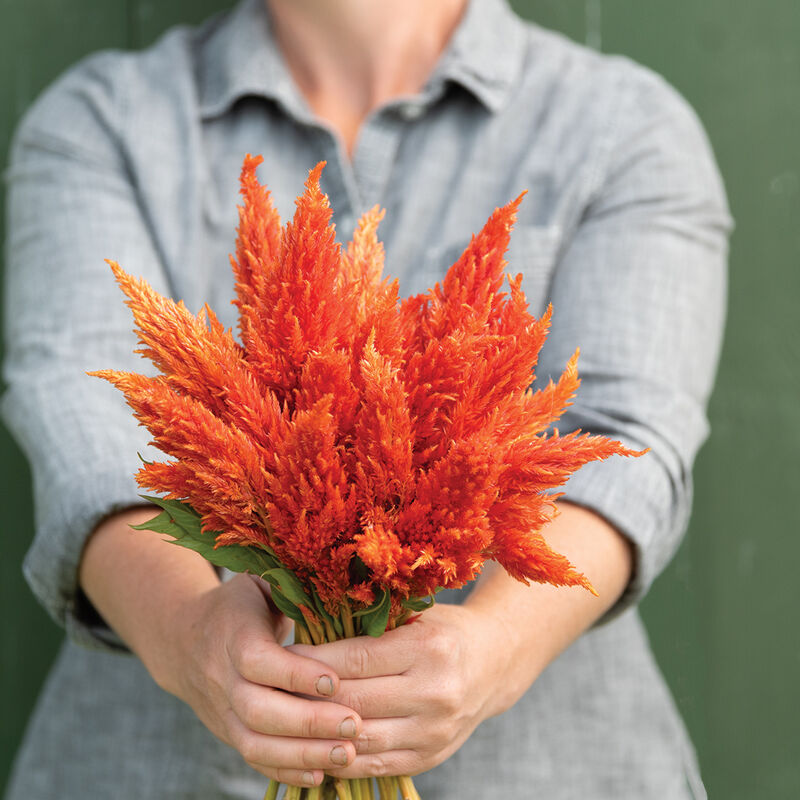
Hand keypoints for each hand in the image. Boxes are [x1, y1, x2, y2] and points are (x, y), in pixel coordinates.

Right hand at [162, 573, 363, 786]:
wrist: (184, 637)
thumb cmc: (242, 602)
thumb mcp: (260, 579)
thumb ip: (292, 581)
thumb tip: (340, 579)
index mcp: (232, 632)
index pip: (257, 659)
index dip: (294, 673)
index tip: (335, 679)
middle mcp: (221, 675)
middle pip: (256, 709)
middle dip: (307, 721)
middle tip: (354, 723)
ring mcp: (221, 709)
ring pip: (254, 742)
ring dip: (302, 753)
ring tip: (348, 753)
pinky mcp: (227, 731)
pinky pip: (253, 758)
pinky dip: (287, 770)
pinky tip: (324, 772)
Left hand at [287, 602, 511, 778]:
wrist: (492, 663)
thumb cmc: (442, 630)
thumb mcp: (413, 615)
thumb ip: (369, 625)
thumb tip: (307, 629)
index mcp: (430, 648)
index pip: (356, 660)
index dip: (313, 660)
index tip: (281, 654)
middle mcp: (436, 692)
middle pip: (353, 702)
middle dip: (308, 696)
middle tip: (274, 687)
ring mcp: (435, 732)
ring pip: (359, 739)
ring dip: (317, 732)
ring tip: (287, 717)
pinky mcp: (430, 758)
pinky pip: (374, 765)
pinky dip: (340, 757)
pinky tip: (315, 743)